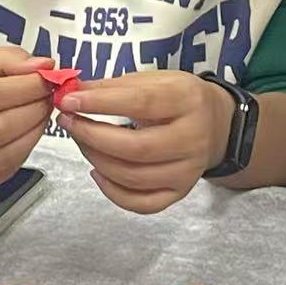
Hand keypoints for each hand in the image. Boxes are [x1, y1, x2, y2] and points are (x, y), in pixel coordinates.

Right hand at [0, 48, 51, 199]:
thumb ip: (3, 59)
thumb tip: (44, 65)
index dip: (29, 87)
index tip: (47, 79)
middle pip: (1, 128)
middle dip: (35, 111)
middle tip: (47, 98)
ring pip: (6, 155)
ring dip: (34, 133)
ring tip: (37, 115)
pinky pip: (0, 173)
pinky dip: (21, 153)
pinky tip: (21, 136)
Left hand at [57, 70, 230, 213]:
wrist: (217, 124)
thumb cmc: (178, 99)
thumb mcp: (154, 80)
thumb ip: (113, 87)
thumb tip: (71, 94)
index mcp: (188, 101)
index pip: (141, 104)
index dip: (100, 104)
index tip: (68, 101)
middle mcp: (194, 138)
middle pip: (136, 147)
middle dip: (92, 136)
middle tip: (69, 122)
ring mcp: (189, 170)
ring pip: (134, 177)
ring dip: (96, 160)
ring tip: (82, 141)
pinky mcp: (181, 191)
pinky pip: (142, 203)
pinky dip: (112, 192)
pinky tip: (98, 172)